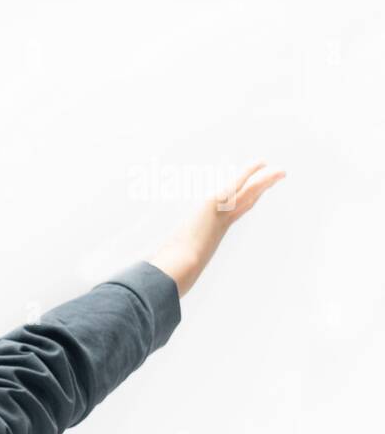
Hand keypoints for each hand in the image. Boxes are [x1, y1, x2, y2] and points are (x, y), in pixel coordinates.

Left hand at [149, 160, 286, 300]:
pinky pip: (236, 185)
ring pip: (247, 194)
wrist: (178, 269)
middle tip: (276, 180)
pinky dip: (249, 173)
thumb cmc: (171, 270)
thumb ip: (167, 259)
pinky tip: (261, 163)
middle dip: (261, 191)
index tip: (254, 196)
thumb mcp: (171, 262)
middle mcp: (220, 225)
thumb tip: (154, 266)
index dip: (244, 203)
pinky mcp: (215, 204)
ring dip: (263, 181)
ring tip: (279, 171)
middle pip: (246, 203)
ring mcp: (220, 214)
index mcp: (212, 235)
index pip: (232, 215)